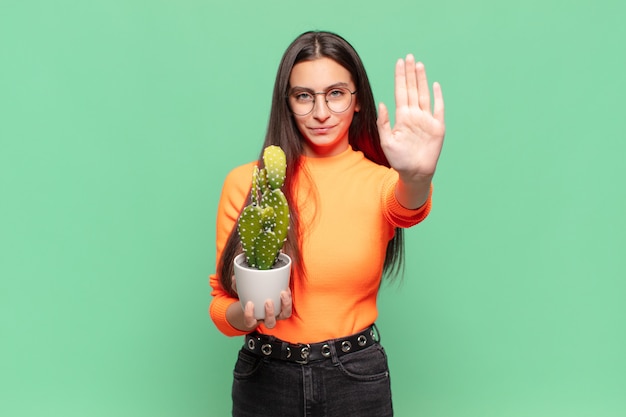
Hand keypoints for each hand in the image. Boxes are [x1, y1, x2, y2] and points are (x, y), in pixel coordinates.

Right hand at [231, 275, 292, 330]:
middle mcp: (267, 319)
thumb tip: (234, 277)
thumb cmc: (251, 299)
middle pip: (270, 323)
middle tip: (268, 301)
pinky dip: (288, 298)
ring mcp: (277, 315)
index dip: (249, 315)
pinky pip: (289, 306)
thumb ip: (237, 286)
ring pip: (284, 316)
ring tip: (282, 293)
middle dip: (270, 313)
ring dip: (285, 306)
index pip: (250, 322)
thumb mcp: (243, 293)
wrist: (259, 302)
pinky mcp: (284, 308)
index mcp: (254, 318)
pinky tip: (286, 288)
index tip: (249, 303)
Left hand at [377, 54, 444, 180]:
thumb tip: (382, 103)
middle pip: (413, 89)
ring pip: (424, 95)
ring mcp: (426, 120)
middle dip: (410, 73)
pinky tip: (435, 85)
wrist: (414, 173)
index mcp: (402, 117)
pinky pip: (438, 109)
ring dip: (422, 80)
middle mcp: (414, 115)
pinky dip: (437, 97)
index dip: (400, 77)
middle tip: (409, 56)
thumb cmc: (398, 159)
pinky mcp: (437, 127)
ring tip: (418, 65)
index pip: (401, 92)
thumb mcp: (386, 141)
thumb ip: (383, 123)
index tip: (398, 63)